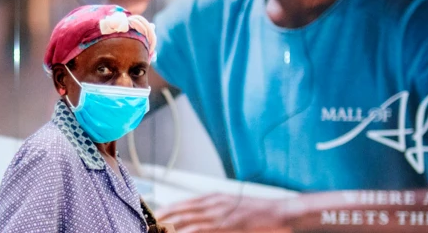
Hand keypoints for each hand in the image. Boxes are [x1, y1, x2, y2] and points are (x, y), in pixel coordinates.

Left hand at [155, 193, 291, 232]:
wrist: (280, 213)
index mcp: (214, 198)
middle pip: (179, 211)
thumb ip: (215, 214)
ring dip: (168, 229)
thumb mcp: (233, 209)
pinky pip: (198, 230)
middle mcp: (212, 203)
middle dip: (161, 221)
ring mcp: (218, 214)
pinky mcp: (224, 225)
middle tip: (147, 228)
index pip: (182, 204)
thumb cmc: (260, 214)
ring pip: (184, 221)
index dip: (165, 211)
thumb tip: (199, 224)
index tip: (153, 219)